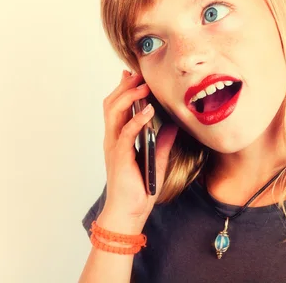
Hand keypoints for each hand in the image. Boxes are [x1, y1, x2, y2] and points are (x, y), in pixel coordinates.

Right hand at [99, 70, 177, 232]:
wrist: (130, 212)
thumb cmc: (140, 188)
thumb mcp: (156, 159)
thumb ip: (162, 141)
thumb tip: (173, 125)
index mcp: (119, 138)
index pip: (117, 106)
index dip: (123, 89)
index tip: (133, 74)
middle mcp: (113, 139)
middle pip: (112, 103)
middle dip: (125, 86)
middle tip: (138, 73)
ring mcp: (114, 146)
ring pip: (114, 112)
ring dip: (129, 96)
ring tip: (144, 87)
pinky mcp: (120, 156)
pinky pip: (126, 133)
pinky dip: (137, 119)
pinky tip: (149, 110)